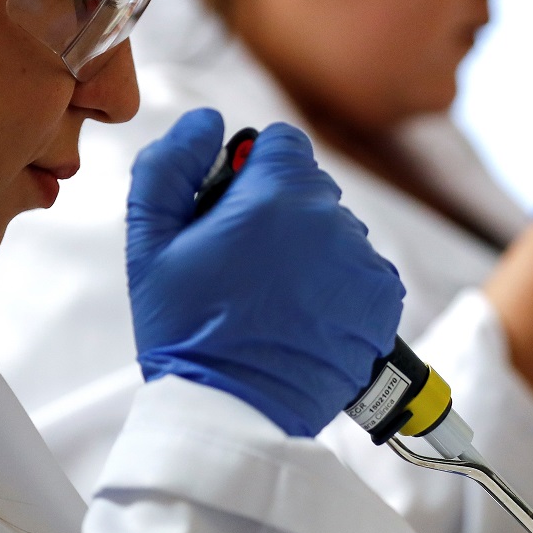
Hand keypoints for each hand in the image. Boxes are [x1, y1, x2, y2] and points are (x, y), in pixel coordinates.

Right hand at [126, 110, 404, 436]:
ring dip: (312, 250)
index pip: (281, 143)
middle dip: (281, 210)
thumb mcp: (150, 243)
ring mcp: (363, 261)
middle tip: (246, 263)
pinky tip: (305, 314)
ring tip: (275, 297)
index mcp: (277, 195)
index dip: (253, 168)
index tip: (234, 207)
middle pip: (310, 188)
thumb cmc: (187, 330)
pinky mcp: (382, 300)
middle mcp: (331, 219)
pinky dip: (339, 285)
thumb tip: (205, 121)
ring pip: (338, 231)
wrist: (234, 410)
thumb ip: (169, 165)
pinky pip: (362, 270)